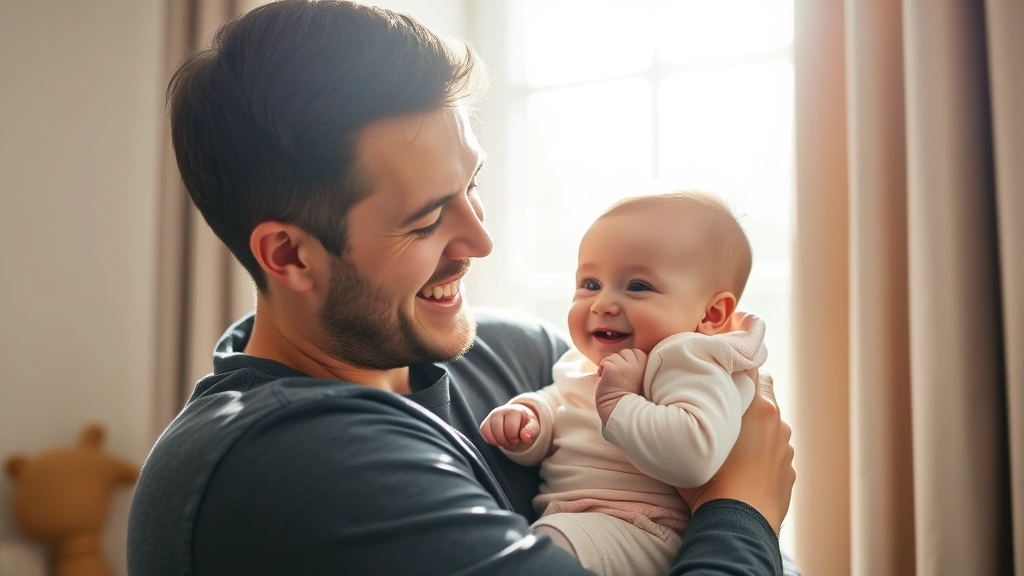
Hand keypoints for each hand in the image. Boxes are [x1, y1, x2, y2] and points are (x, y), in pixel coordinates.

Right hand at [479, 405, 539, 451]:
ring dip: (499, 442)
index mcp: (514, 411)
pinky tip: (499, 439)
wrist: (518, 419)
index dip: (515, 438)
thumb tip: (526, 438)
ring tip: (507, 439)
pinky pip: (484, 434)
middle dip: (508, 441)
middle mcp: (500, 411)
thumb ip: (531, 431)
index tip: (519, 437)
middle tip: (513, 440)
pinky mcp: (485, 423)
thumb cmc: (525, 424)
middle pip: (499, 434)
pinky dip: (491, 441)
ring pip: (490, 435)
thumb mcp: (533, 427)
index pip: (510, 431)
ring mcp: (491, 417)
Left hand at [595, 349, 646, 424]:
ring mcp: (624, 365)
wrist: (621, 412)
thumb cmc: (632, 399)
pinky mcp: (611, 368)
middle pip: (626, 352)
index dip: (630, 361)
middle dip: (621, 361)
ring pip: (614, 356)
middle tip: (620, 377)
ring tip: (614, 380)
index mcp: (648, 366)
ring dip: (611, 365)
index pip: (637, 352)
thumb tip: (627, 358)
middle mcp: (637, 363)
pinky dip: (602, 369)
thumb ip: (638, 367)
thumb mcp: (642, 380)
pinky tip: (604, 379)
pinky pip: (604, 361)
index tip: (628, 373)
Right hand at [676, 370, 794, 533]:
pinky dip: (761, 456)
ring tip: (730, 444)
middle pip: (764, 395)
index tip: (721, 373)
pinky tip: (742, 469)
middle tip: (720, 406)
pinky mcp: (788, 473)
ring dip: (754, 429)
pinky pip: (774, 454)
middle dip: (745, 398)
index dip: (737, 369)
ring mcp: (786, 450)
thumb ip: (688, 416)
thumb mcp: (692, 439)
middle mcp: (777, 424)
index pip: (754, 369)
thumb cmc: (710, 481)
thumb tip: (671, 404)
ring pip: (770, 427)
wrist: (737, 524)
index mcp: (760, 408)